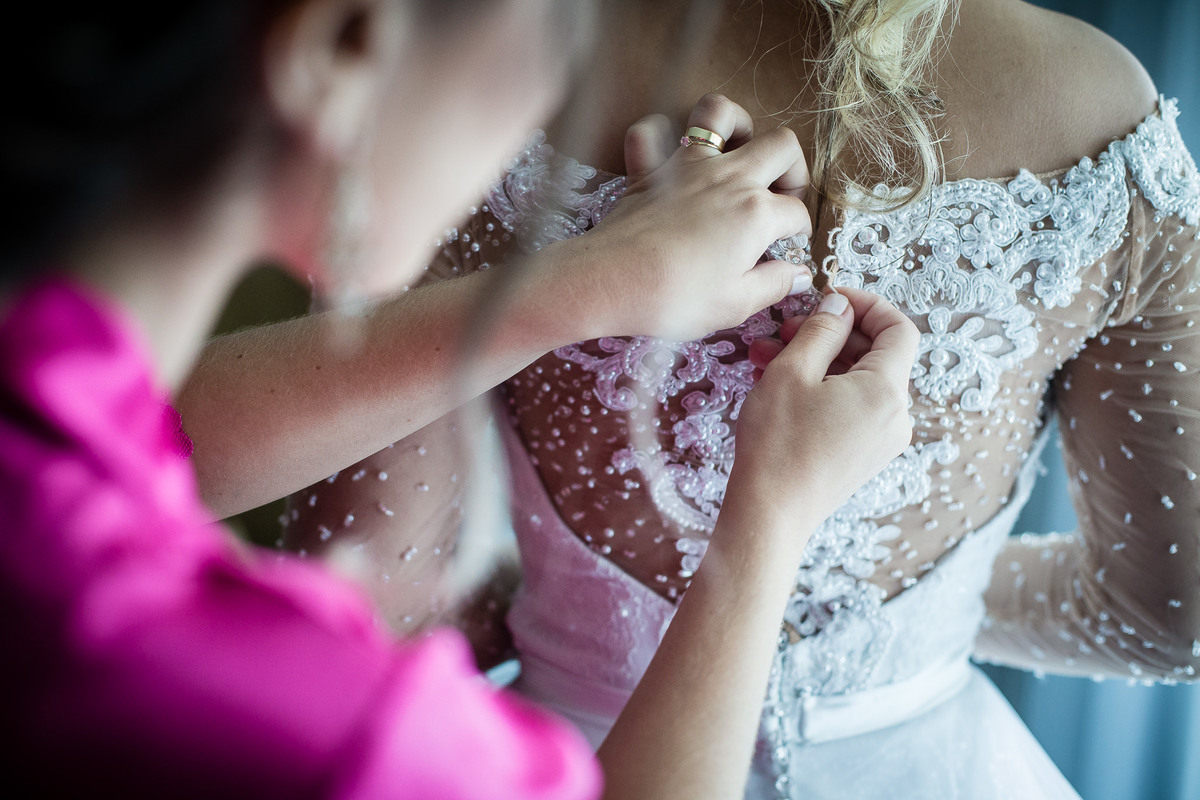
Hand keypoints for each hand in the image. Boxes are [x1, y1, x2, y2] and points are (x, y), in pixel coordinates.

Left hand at [563, 93, 812, 341]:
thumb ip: (774, 285)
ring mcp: (686, 166)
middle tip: (781, 197)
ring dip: (737, 124)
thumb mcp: (735, 305)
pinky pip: (650, 130)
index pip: (796, 213)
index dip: (797, 234)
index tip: (785, 251)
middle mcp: (728, 177)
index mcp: (756, 213)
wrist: (610, 283)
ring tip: (740, 153)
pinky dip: (661, 134)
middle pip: (781, 146)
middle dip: (793, 169)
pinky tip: (672, 155)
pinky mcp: (649, 169)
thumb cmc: (675, 299)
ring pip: (719, 112)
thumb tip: (798, 275)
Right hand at [728, 287, 918, 539]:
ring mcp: (882, 439)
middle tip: (785, 328)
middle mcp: (895, 416)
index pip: (899, 329)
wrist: (770, 514)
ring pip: (857, 381)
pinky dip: (822, 389)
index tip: (831, 298)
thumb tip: (839, 307)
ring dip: (818, 361)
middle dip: (831, 334)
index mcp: (886, 391)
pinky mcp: (864, 455)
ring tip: (768, 357)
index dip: (867, 305)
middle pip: (876, 355)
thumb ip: (820, 331)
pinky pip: (851, 407)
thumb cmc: (778, 445)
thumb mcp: (791, 372)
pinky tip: (781, 386)